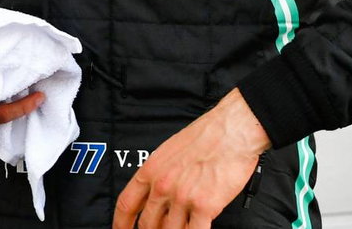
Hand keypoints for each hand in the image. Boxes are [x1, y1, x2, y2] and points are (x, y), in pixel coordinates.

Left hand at [112, 89, 269, 228]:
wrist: (231, 131)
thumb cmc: (203, 138)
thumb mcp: (167, 152)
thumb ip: (158, 175)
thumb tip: (154, 194)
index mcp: (150, 171)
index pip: (126, 204)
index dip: (121, 223)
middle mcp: (162, 186)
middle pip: (147, 223)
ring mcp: (182, 197)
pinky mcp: (205, 206)